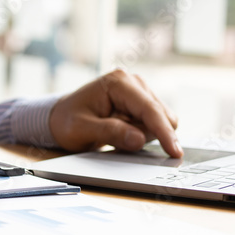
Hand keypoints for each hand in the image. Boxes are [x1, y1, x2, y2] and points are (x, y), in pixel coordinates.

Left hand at [49, 69, 182, 157]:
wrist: (60, 118)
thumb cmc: (66, 121)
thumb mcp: (81, 130)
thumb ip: (110, 133)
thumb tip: (139, 140)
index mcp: (118, 83)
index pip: (150, 109)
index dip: (164, 132)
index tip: (174, 152)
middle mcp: (133, 82)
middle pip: (161, 116)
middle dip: (146, 134)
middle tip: (115, 138)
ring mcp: (140, 91)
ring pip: (161, 121)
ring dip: (142, 134)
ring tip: (114, 133)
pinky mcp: (143, 102)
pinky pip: (155, 124)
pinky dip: (141, 133)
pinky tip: (121, 132)